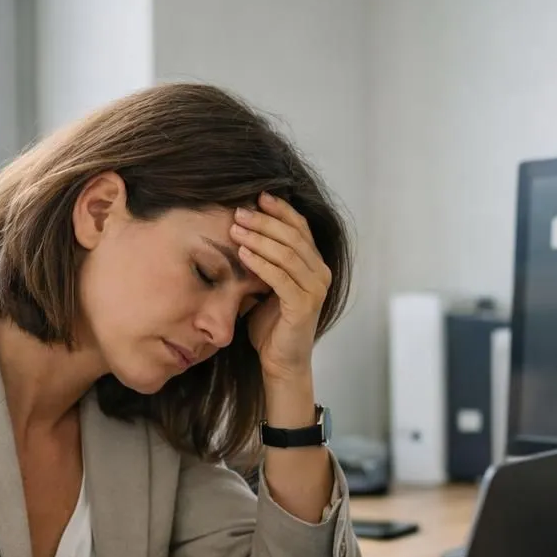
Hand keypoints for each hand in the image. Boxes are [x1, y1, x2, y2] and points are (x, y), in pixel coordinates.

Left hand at [230, 192, 331, 384]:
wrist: (280, 360)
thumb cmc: (271, 323)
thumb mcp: (267, 284)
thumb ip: (264, 258)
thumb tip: (241, 226)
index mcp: (314, 263)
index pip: (300, 227)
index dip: (280, 209)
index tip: (256, 196)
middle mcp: (320, 273)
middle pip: (292, 236)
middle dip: (264, 221)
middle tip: (238, 212)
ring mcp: (315, 289)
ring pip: (286, 253)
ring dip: (259, 238)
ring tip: (235, 229)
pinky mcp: (304, 305)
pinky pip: (280, 277)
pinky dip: (260, 263)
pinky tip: (242, 254)